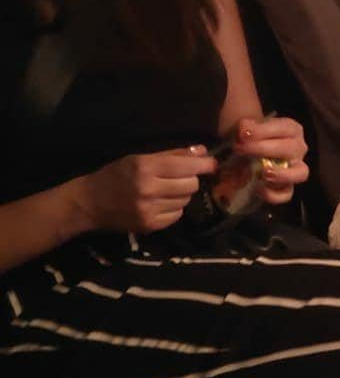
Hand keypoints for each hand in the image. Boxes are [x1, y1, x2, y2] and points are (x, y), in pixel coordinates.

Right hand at [83, 146, 216, 233]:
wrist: (89, 203)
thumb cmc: (116, 174)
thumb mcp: (140, 158)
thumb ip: (173, 154)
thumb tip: (202, 151)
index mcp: (145, 168)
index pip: (186, 166)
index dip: (204, 165)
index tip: (212, 164)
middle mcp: (148, 189)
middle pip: (190, 184)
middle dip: (191, 179)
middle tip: (181, 177)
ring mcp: (149, 210)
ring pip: (186, 200)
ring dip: (182, 194)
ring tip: (166, 190)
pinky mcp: (150, 226)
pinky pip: (177, 215)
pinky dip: (174, 208)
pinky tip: (160, 203)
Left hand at [232, 115, 309, 204]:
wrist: (248, 152)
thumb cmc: (252, 137)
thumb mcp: (246, 128)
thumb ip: (245, 127)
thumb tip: (245, 129)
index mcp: (291, 129)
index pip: (285, 128)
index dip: (264, 131)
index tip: (243, 134)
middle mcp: (298, 148)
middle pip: (291, 148)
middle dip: (264, 149)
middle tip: (240, 149)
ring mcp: (295, 169)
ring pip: (300, 173)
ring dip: (282, 174)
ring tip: (264, 172)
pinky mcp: (286, 188)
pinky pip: (286, 194)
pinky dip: (273, 194)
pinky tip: (257, 189)